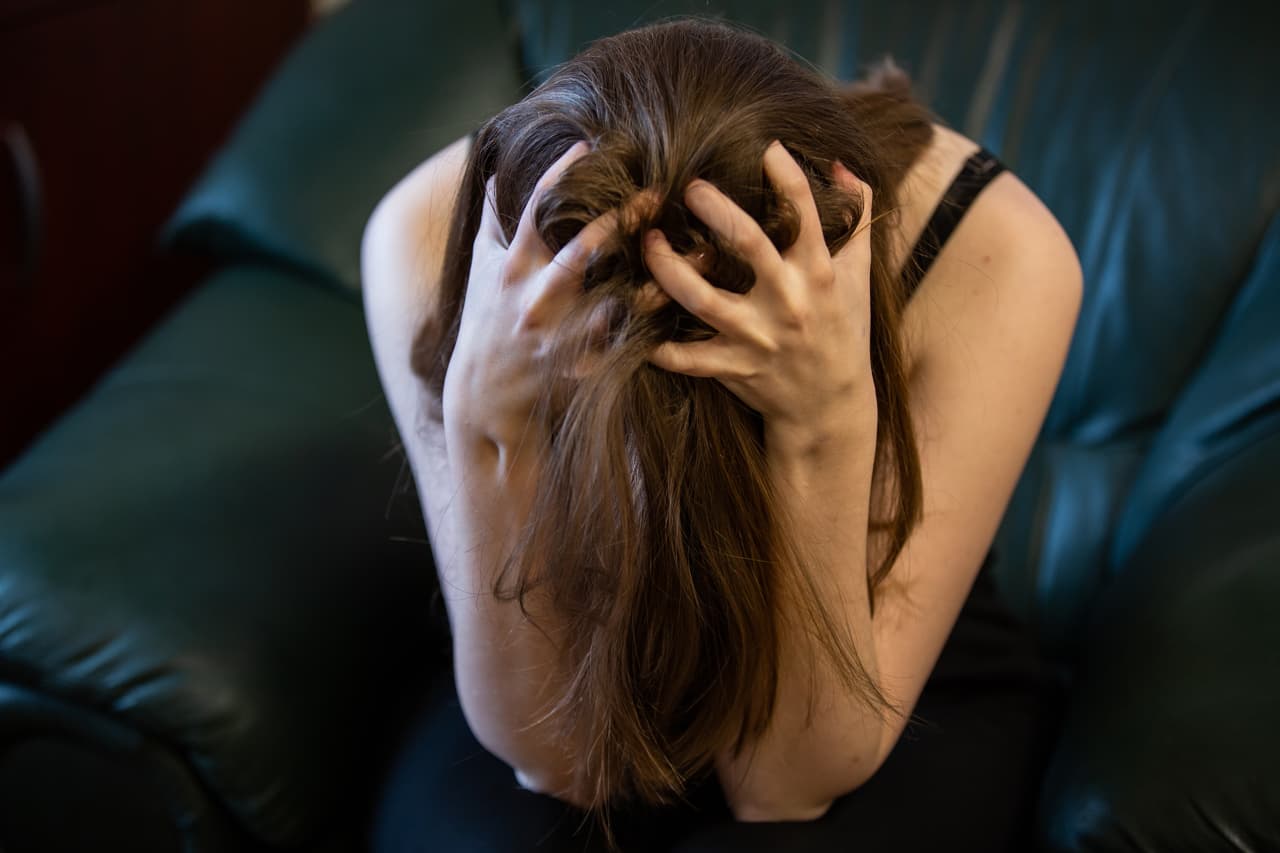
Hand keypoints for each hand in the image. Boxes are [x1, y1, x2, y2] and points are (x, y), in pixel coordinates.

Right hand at [445, 140, 659, 448]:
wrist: (482, 396)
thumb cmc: (486, 321)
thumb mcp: (481, 269)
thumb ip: (491, 221)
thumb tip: (495, 170)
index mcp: (511, 269)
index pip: (532, 213)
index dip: (558, 176)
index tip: (590, 145)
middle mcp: (533, 300)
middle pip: (577, 254)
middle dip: (615, 222)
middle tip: (655, 195)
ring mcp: (557, 335)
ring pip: (611, 302)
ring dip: (653, 278)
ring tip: (695, 253)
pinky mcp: (579, 366)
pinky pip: (622, 343)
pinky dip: (653, 325)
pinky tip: (686, 305)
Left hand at [642, 140, 877, 441]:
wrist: (832, 404)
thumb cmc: (843, 327)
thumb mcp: (859, 273)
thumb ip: (859, 214)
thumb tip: (838, 163)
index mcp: (819, 274)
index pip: (806, 215)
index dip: (786, 176)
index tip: (765, 147)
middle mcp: (788, 302)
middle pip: (748, 245)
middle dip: (715, 210)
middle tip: (688, 186)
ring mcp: (758, 338)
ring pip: (702, 299)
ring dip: (667, 268)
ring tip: (648, 241)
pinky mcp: (734, 368)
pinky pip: (686, 358)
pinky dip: (657, 344)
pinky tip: (629, 315)